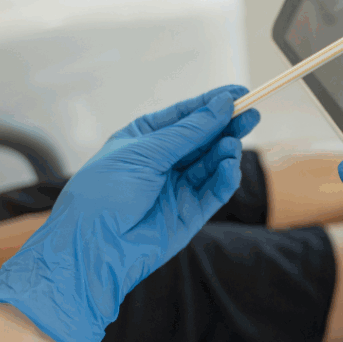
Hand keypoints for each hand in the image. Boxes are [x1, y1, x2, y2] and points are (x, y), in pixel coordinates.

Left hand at [0, 86, 259, 341]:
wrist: (91, 249)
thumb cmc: (103, 194)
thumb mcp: (144, 152)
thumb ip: (188, 132)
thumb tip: (222, 105)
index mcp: (144, 139)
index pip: (185, 115)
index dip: (213, 103)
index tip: (241, 92)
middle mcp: (163, 161)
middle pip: (204, 137)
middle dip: (228, 126)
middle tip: (251, 115)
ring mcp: (178, 187)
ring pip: (213, 162)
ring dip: (226, 151)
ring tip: (232, 145)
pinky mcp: (190, 213)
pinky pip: (215, 191)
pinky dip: (226, 178)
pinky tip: (229, 167)